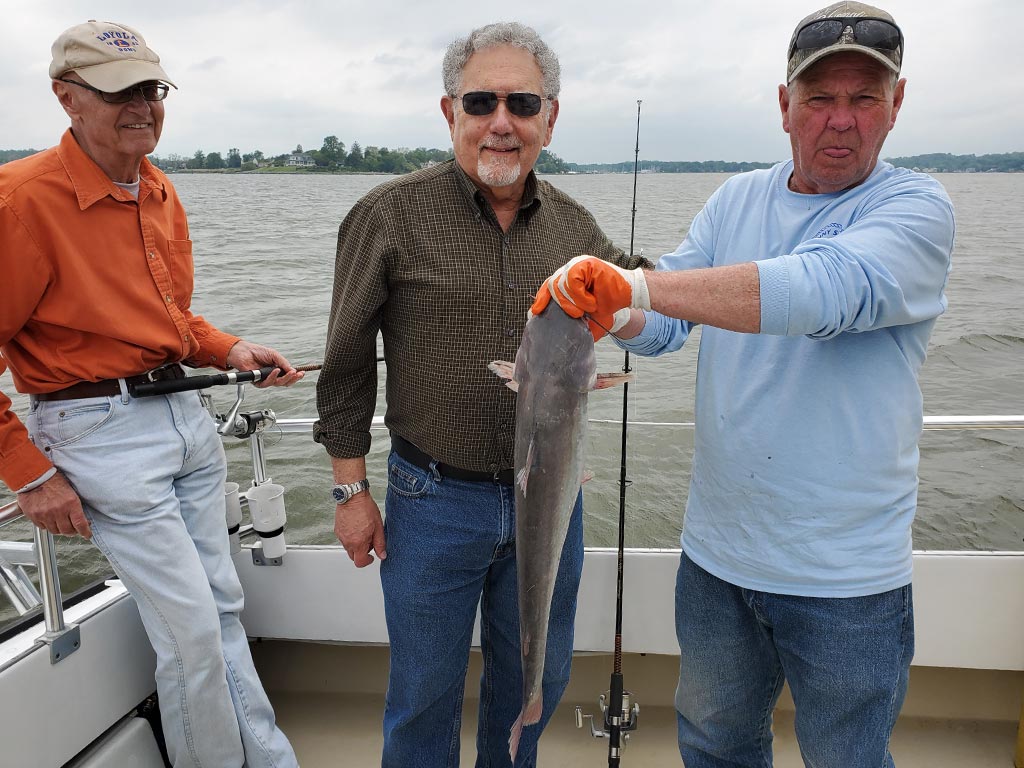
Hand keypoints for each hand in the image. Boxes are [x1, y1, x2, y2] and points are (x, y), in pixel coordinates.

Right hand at [18, 472, 91, 538]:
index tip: (87, 535)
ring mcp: (45, 514)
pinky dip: (47, 525)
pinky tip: (49, 519)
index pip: (80, 524)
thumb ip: (75, 506)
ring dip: (59, 529)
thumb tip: (83, 520)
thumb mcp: (71, 491)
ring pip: (55, 531)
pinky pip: (43, 527)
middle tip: (73, 529)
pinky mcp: (34, 516)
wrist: (35, 476)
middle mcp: (58, 510)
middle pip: (67, 531)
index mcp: (71, 503)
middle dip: (72, 531)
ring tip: (60, 522)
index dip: (85, 532)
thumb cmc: (54, 481)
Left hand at [225, 341, 303, 387]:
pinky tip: (275, 371)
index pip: (288, 376)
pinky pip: (267, 383)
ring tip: (288, 372)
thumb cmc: (257, 352)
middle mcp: (272, 376)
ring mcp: (265, 379)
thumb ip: (283, 362)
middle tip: (296, 374)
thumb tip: (293, 370)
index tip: (301, 373)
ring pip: (277, 384)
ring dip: (284, 378)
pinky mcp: (257, 382)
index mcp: (278, 369)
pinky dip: (272, 377)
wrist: (244, 351)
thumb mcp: (274, 355)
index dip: (296, 376)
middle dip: (292, 379)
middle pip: (285, 382)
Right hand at [335, 492, 385, 567]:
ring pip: (348, 547)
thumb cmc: (365, 508)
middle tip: (369, 541)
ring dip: (356, 544)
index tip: (372, 557)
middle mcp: (347, 542)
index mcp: (358, 543)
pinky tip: (356, 527)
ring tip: (363, 530)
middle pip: (353, 556)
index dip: (367, 561)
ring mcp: (340, 536)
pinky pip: (344, 539)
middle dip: (362, 552)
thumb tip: (382, 555)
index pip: (360, 562)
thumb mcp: (378, 527)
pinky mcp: (337, 530)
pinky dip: (350, 537)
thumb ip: (380, 543)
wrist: (353, 496)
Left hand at [531, 256, 650, 339]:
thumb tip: (556, 333)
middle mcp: (570, 270)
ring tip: (589, 307)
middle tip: (577, 314)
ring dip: (574, 302)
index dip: (541, 300)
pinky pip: (572, 281)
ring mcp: (577, 265)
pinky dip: (580, 296)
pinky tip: (591, 301)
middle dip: (562, 305)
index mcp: (568, 280)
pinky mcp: (585, 263)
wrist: (629, 295)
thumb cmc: (609, 303)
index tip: (535, 312)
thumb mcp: (585, 316)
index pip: (548, 288)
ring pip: (560, 285)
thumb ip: (570, 320)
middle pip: (551, 287)